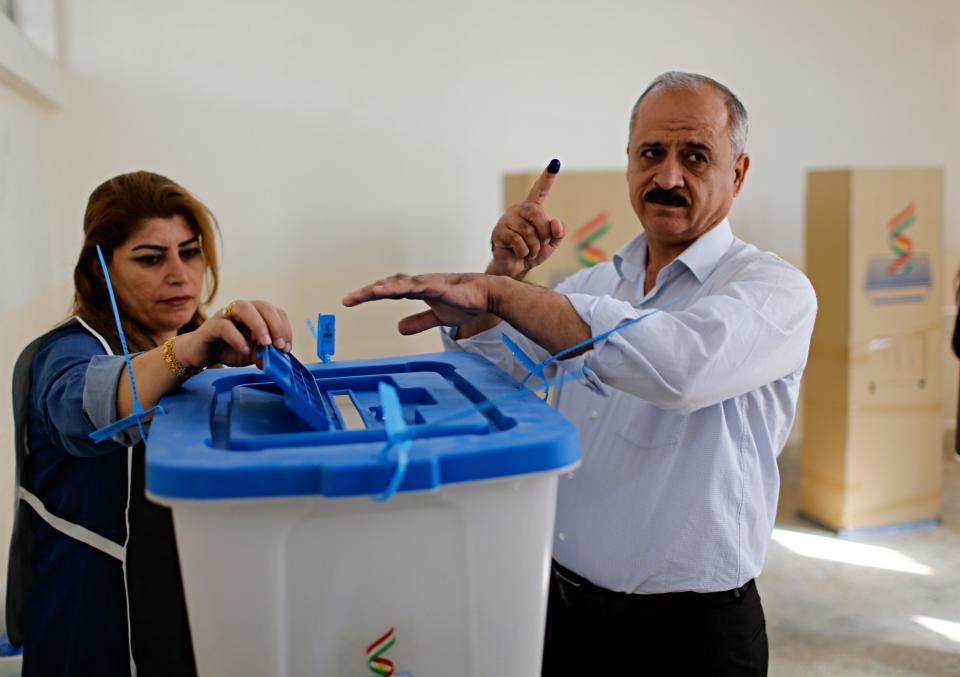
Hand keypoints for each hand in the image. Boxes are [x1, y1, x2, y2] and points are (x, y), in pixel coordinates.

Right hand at [176, 299, 292, 367]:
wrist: (201, 354)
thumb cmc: (229, 349)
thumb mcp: (252, 353)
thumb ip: (265, 353)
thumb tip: (279, 358)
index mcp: (256, 314)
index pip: (276, 312)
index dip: (285, 328)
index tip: (287, 348)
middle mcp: (241, 310)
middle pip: (263, 306)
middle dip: (275, 325)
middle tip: (279, 345)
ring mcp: (225, 315)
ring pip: (244, 308)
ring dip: (259, 325)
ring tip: (266, 343)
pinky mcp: (210, 326)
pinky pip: (224, 326)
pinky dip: (237, 338)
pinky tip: (244, 350)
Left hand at [342, 273, 493, 334]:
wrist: (489, 296)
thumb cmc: (466, 302)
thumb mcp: (438, 317)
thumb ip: (419, 322)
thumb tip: (399, 329)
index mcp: (417, 289)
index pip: (389, 290)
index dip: (370, 294)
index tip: (351, 301)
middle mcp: (419, 283)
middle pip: (388, 285)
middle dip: (367, 292)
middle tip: (347, 300)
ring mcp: (428, 283)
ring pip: (398, 284)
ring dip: (380, 288)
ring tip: (362, 295)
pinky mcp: (438, 286)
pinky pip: (416, 286)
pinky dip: (400, 288)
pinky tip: (387, 290)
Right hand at [489, 159, 564, 278]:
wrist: (516, 268)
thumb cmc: (534, 252)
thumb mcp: (551, 243)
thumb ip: (558, 232)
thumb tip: (555, 222)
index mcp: (532, 209)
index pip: (540, 190)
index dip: (548, 177)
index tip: (555, 162)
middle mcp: (518, 210)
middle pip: (536, 213)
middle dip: (543, 232)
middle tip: (542, 243)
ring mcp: (506, 220)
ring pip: (528, 231)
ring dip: (534, 247)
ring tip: (530, 252)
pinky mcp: (498, 232)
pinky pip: (518, 241)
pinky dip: (524, 252)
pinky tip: (520, 253)